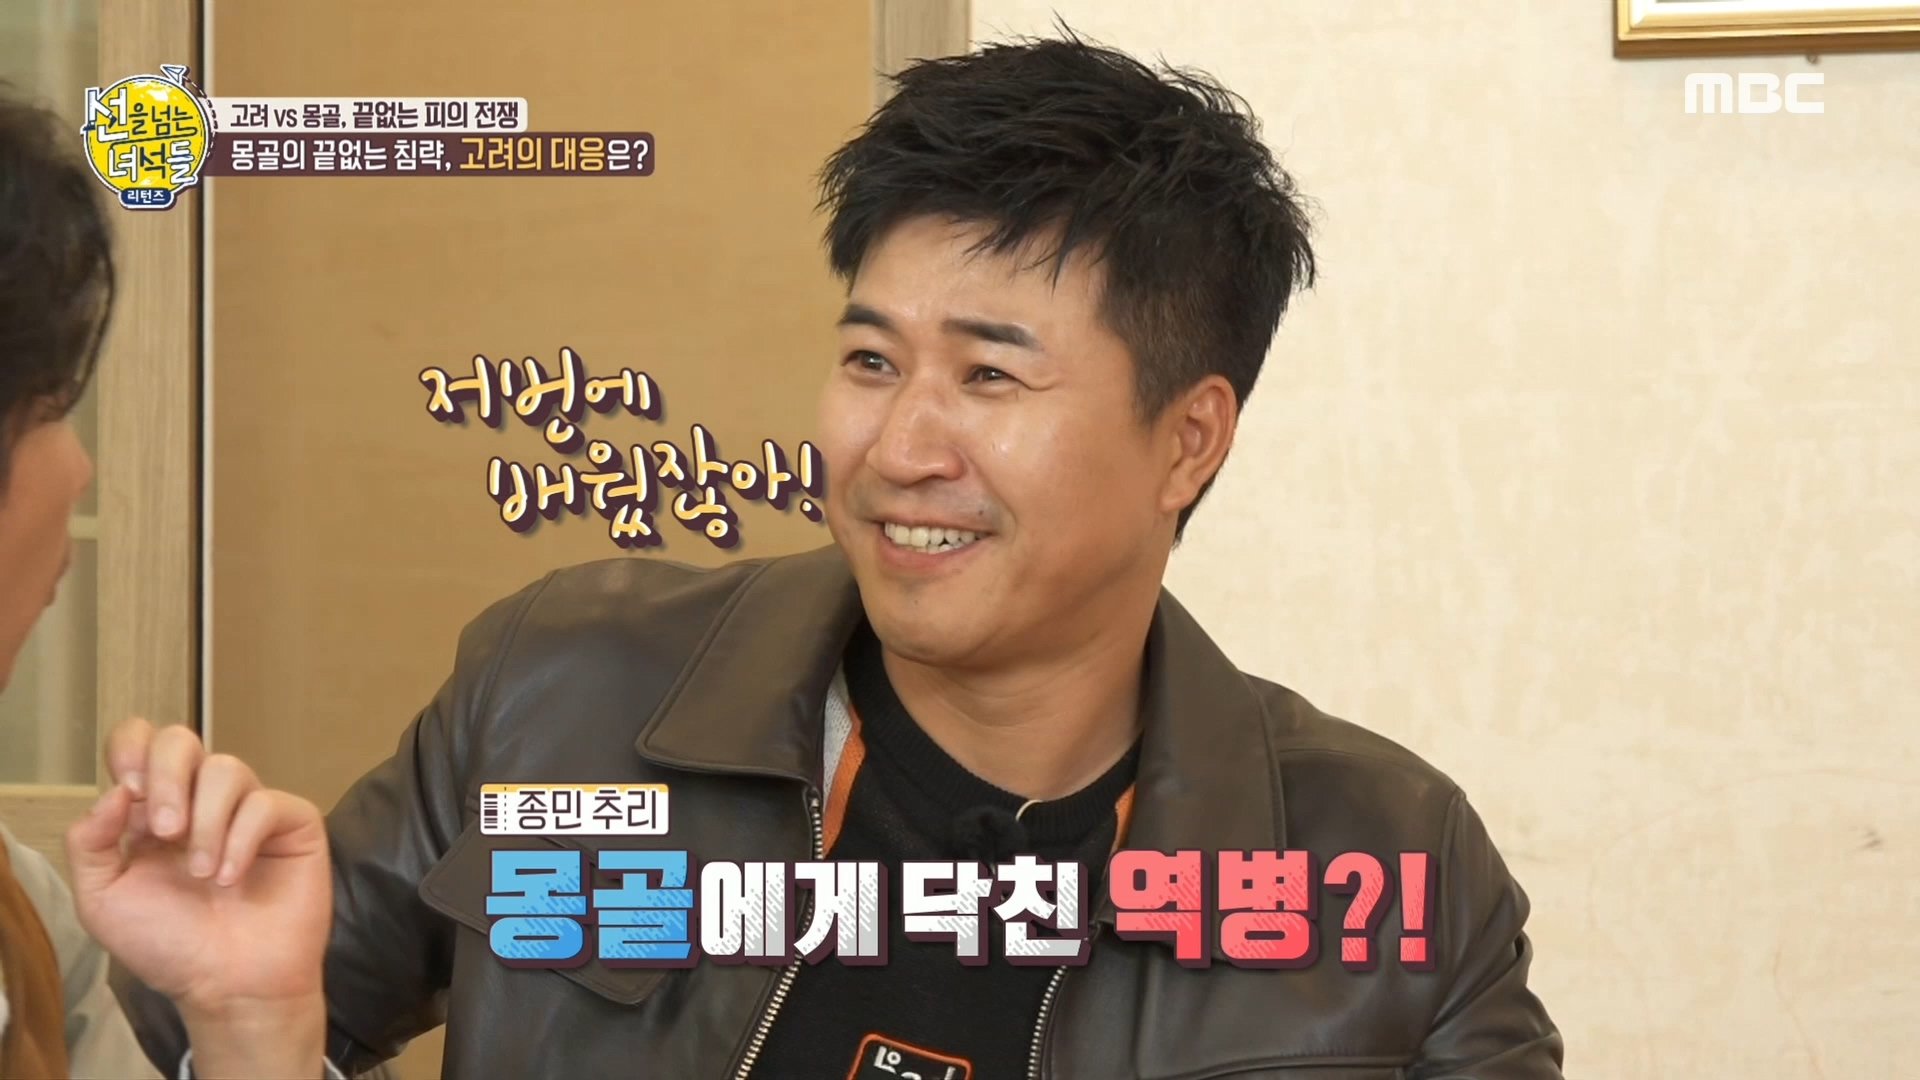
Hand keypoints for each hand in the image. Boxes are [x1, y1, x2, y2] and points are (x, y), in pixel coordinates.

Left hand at [67, 717, 331, 1075]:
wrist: (227, 984)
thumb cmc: (169, 946)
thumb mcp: (102, 900)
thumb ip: (89, 843)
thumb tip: (114, 794)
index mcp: (152, 811)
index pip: (140, 744)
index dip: (132, 751)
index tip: (129, 794)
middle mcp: (200, 801)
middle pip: (181, 740)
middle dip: (166, 779)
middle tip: (165, 831)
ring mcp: (248, 809)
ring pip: (226, 768)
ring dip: (206, 822)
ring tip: (203, 875)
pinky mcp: (292, 823)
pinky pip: (266, 803)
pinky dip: (242, 840)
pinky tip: (232, 878)